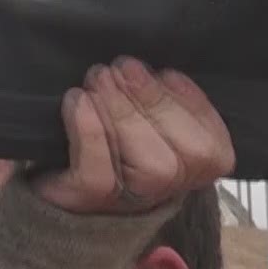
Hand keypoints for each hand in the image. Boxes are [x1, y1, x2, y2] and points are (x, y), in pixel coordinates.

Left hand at [35, 58, 234, 215]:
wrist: (57, 174)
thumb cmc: (111, 133)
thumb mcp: (149, 111)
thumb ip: (164, 96)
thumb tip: (159, 72)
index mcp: (194, 168)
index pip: (210, 147)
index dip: (192, 106)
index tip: (166, 74)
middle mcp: (167, 191)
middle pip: (181, 158)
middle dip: (151, 102)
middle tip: (119, 67)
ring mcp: (128, 201)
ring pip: (146, 165)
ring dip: (121, 112)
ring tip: (98, 77)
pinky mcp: (87, 200)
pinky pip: (97, 173)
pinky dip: (88, 133)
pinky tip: (77, 100)